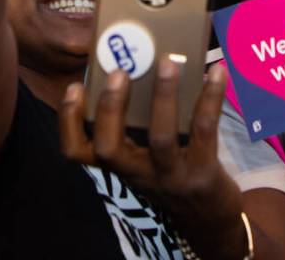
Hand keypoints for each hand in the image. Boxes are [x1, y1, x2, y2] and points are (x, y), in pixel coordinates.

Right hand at [60, 60, 245, 252]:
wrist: (209, 220)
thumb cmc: (172, 174)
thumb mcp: (146, 157)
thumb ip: (137, 124)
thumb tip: (142, 64)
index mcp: (119, 165)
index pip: (78, 152)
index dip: (69, 121)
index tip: (73, 87)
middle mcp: (138, 174)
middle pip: (110, 149)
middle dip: (111, 108)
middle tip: (119, 71)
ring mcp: (170, 177)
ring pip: (160, 138)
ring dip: (164, 97)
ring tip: (168, 63)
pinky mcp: (202, 174)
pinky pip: (203, 131)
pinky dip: (210, 98)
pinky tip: (216, 73)